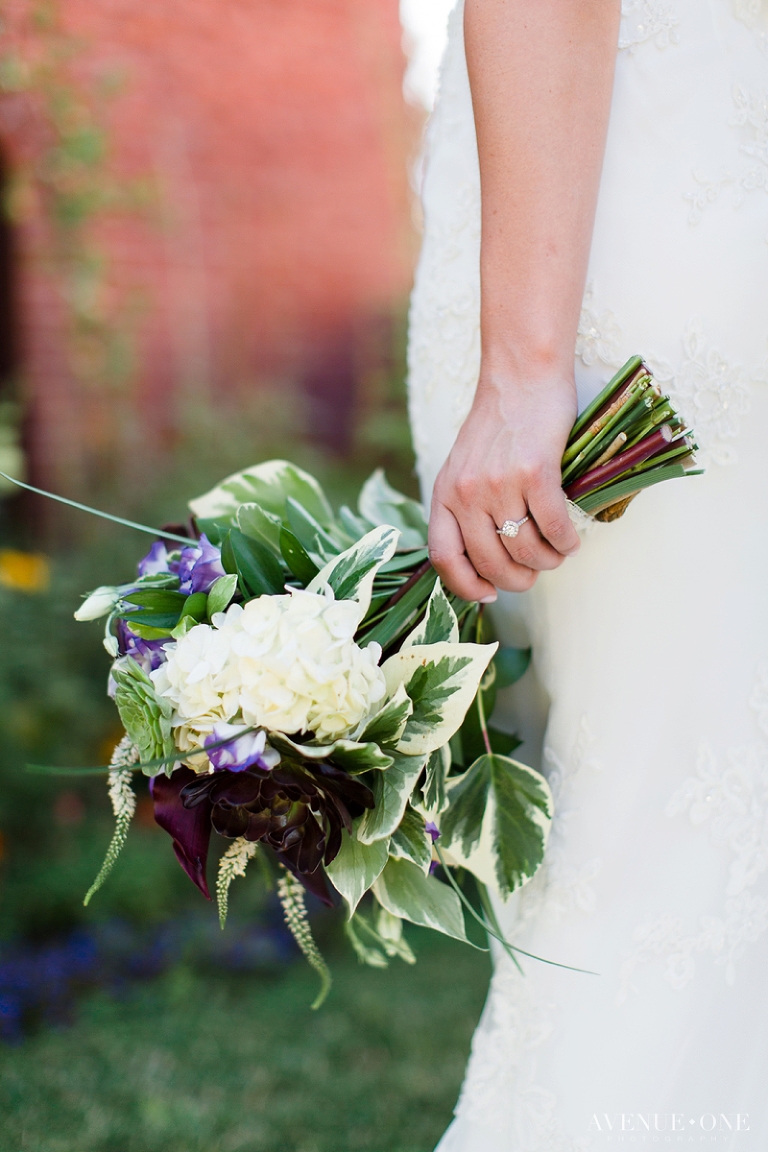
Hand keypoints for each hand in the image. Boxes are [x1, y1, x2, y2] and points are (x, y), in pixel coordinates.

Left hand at [429, 368, 580, 600]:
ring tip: (557, 554)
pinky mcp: (534, 472)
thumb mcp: (464, 465)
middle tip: (534, 575)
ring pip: (524, 549)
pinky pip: (553, 527)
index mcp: (444, 492)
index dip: (465, 585)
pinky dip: (566, 542)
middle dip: (517, 580)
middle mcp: (466, 492)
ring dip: (546, 562)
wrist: (522, 374)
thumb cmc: (499, 423)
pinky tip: (572, 540)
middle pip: (489, 562)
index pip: (443, 557)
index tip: (488, 593)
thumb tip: (487, 559)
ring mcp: (498, 483)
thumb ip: (466, 505)